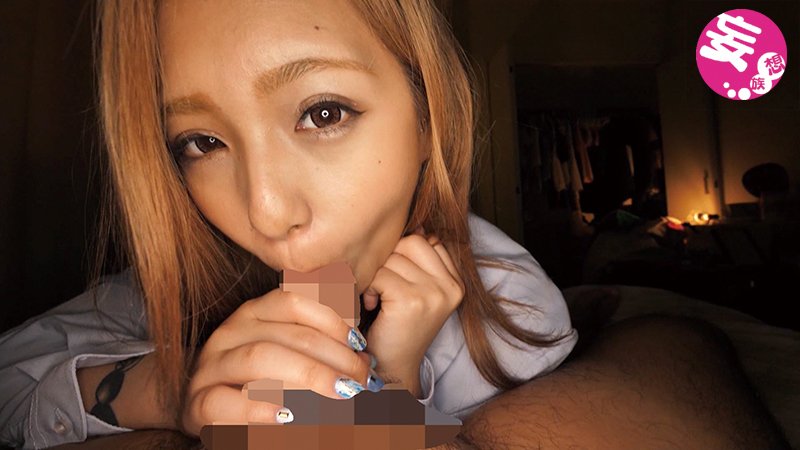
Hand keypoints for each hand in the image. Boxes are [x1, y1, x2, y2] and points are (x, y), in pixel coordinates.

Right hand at [179, 288, 374, 436]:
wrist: (216, 415)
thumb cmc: (265, 384)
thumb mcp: (293, 358)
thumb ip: (321, 348)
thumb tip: (365, 354)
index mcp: (254, 313)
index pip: (293, 302)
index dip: (331, 319)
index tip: (360, 342)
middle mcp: (230, 332)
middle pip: (286, 334)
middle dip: (332, 355)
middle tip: (362, 377)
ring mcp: (210, 367)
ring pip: (259, 358)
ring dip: (307, 375)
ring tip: (340, 392)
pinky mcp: (196, 404)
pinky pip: (222, 401)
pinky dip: (256, 408)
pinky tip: (286, 416)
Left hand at [362, 226, 464, 394]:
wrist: (391, 370)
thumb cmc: (395, 326)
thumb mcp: (414, 289)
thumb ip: (416, 260)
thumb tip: (411, 223)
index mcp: (456, 280)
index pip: (424, 240)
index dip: (400, 255)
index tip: (394, 279)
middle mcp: (452, 285)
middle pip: (408, 242)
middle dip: (387, 261)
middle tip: (381, 288)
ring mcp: (435, 293)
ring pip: (391, 257)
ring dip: (375, 275)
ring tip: (376, 298)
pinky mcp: (414, 300)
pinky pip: (380, 273)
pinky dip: (368, 287)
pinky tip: (372, 305)